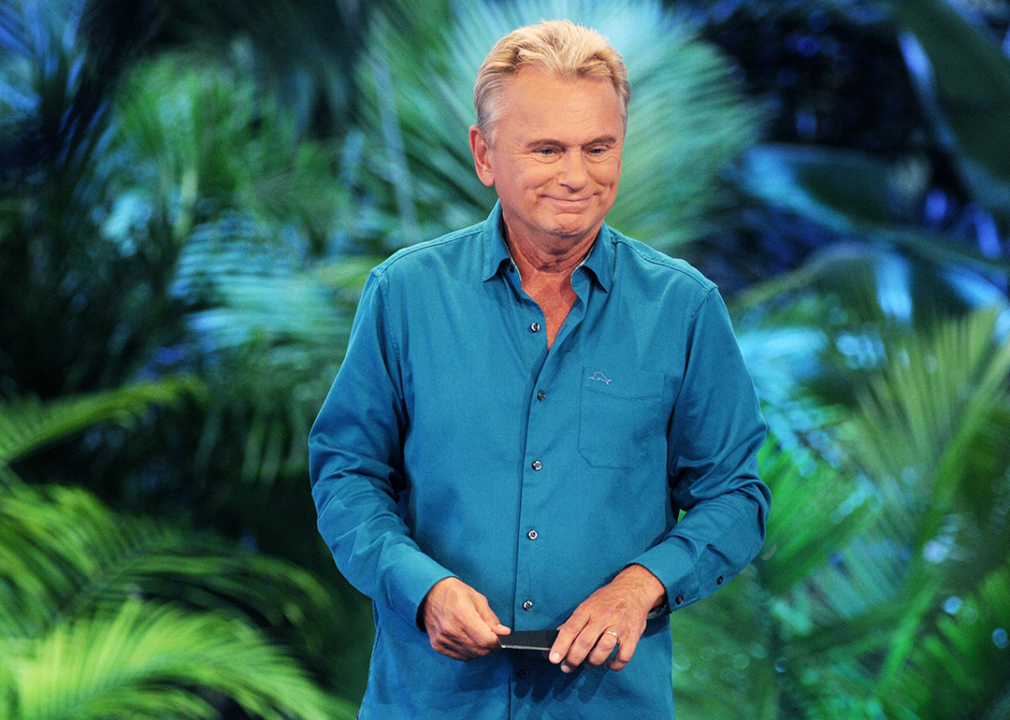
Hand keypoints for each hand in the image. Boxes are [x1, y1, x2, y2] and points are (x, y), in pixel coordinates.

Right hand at [420, 577, 510, 660]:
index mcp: (462, 614)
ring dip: (480, 650)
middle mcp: (451, 629)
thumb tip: (504, 633)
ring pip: (470, 655)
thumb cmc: (454, 593)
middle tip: (492, 638)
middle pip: (479, 650)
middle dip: (490, 647)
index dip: (497, 642)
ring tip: (479, 637)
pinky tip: (469, 641)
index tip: (501, 638)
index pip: (486, 640)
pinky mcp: (437, 645)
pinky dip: (468, 652)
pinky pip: (459, 657)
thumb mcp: (477, 598)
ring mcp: (443, 639)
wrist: (429, 593)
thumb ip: (491, 618)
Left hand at [548, 564, 665, 672]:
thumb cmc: (606, 600)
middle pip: (585, 642)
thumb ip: (573, 624)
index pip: (571, 628)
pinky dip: (614, 666)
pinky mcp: (632, 636)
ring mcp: (619, 627)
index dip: (561, 645)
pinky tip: (607, 664)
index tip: (553, 658)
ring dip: (592, 663)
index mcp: (588, 609)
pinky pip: (623, 657)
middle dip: (574, 659)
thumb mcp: (587, 605)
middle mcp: (603, 617)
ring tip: (588, 665)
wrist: (633, 589)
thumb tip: (554, 640)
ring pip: (603, 650)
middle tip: (567, 667)